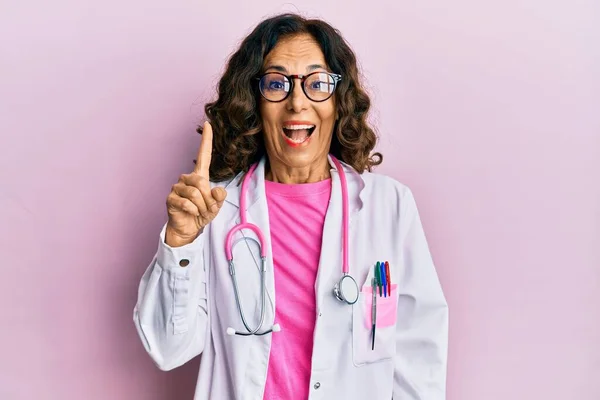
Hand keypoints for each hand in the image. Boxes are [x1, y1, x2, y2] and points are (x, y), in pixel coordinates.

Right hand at [165, 122, 226, 246]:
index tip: (208, 124)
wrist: (188, 229)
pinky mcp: (170, 198)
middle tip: (207, 209)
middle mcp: (187, 178)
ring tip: (200, 212)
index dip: (206, 140)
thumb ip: (219, 197)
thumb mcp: (215, 206)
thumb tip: (218, 190)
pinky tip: (191, 214)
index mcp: (200, 176)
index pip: (204, 155)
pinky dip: (194, 211)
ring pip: (195, 193)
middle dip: (208, 199)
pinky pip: (187, 203)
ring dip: (202, 207)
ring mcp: (177, 187)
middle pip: (201, 182)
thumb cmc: (201, 213)